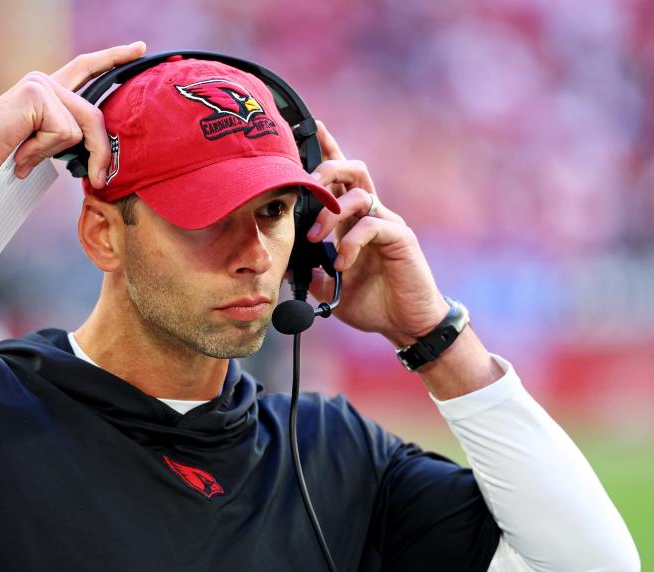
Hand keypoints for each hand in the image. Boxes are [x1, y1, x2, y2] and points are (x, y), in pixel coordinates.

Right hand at [0, 41, 146, 202]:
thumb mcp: (41, 146)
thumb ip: (65, 137)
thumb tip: (97, 151)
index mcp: (47, 90)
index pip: (86, 68)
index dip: (113, 58)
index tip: (140, 49)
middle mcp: (45, 81)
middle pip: (93, 115)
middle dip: (100, 150)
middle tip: (97, 178)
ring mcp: (41, 85)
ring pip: (80, 127)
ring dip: (55, 153)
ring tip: (25, 156)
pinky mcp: (38, 94)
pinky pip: (64, 133)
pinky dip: (44, 150)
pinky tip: (20, 150)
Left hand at [304, 121, 448, 346]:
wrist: (405, 324)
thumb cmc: (371, 302)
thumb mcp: (328, 286)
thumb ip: (311, 269)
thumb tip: (287, 261)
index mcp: (353, 219)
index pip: (340, 177)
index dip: (327, 149)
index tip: (311, 128)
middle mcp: (371, 214)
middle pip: (352, 170)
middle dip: (326, 170)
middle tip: (306, 187)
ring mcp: (387, 223)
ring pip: (359, 194)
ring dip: (330, 214)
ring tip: (315, 239)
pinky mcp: (400, 238)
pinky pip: (372, 225)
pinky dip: (350, 242)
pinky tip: (342, 263)